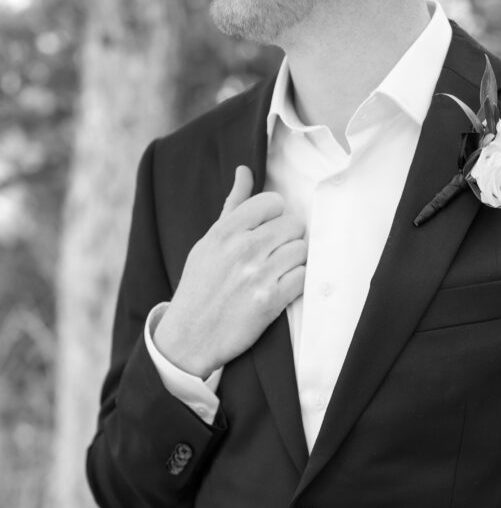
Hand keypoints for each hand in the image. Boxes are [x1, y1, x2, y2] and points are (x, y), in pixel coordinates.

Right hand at [154, 165, 306, 377]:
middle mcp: (242, 249)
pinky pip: (303, 277)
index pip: (272, 202)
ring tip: (278, 273)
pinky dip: (297, 283)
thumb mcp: (208, 243)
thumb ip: (232, 206)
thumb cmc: (200, 287)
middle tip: (275, 256)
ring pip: (301, 250)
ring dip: (295, 262)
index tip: (268, 231)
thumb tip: (246, 171)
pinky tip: (283, 289)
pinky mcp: (271, 300)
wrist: (190, 336)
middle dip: (288, 240)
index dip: (276, 216)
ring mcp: (258, 275)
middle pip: (293, 225)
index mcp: (225, 231)